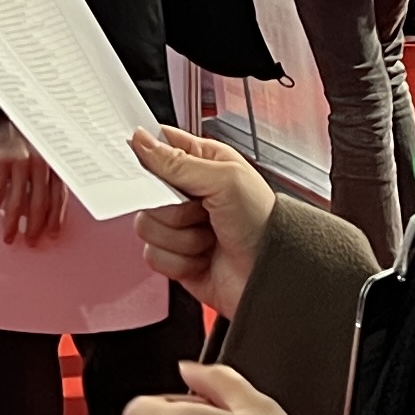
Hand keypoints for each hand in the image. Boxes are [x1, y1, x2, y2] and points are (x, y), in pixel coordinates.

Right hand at [0, 124, 69, 244]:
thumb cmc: (20, 129)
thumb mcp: (40, 147)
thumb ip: (46, 170)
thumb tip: (44, 205)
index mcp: (54, 160)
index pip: (58, 196)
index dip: (55, 218)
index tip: (52, 235)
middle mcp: (41, 161)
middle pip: (40, 203)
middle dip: (35, 227)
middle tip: (31, 243)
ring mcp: (21, 161)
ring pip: (18, 202)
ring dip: (13, 224)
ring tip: (9, 239)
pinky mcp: (0, 160)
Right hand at [129, 122, 277, 319]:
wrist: (272, 273)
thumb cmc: (264, 222)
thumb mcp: (225, 180)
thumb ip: (179, 162)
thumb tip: (142, 141)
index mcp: (203, 163)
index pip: (160, 146)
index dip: (147, 154)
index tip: (152, 169)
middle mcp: (188, 193)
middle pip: (147, 192)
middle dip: (173, 209)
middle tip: (202, 211)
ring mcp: (180, 226)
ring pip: (147, 226)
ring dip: (181, 238)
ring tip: (209, 237)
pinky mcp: (175, 256)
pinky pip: (153, 255)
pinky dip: (180, 261)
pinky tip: (204, 257)